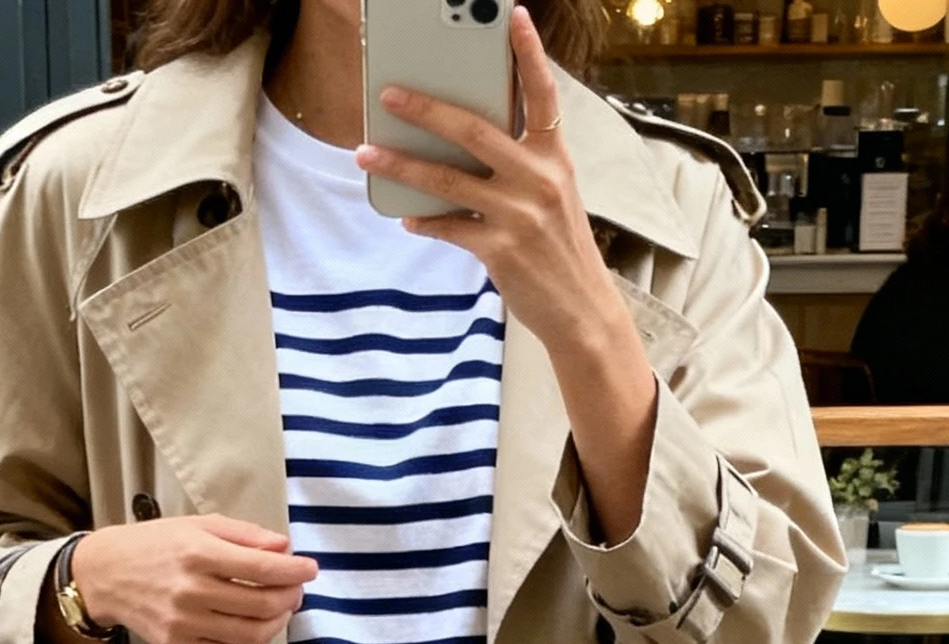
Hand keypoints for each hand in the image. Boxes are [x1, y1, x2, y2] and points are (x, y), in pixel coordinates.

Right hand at [72, 514, 317, 643]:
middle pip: (261, 604)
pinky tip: (260, 630)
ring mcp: (184, 623)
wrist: (106, 575)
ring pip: (251, 633)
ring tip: (281, 609)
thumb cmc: (156, 544)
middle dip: (289, 597)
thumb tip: (284, 548)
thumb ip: (244, 535)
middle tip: (295, 589)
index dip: (294, 571)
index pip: (261, 568)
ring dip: (277, 623)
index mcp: (198, 553)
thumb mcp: (198, 525)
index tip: (310, 568)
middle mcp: (191, 590)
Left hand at [355, 6, 622, 365]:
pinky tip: (405, 217)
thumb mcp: (552, 196)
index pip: (543, 95)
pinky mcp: (500, 249)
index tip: (512, 16)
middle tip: (390, 93)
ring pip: (447, 179)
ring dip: (401, 165)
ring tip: (367, 152)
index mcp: (554, 157)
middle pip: (473, 130)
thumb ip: (519, 166)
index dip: (529, 54)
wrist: (581, 310)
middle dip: (425, 109)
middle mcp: (538, 178)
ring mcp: (519, 214)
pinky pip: (449, 227)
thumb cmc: (560, 249)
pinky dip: (424, 220)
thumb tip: (462, 148)